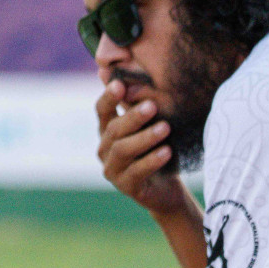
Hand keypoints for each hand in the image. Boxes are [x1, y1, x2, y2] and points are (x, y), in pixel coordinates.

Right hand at [95, 80, 188, 215]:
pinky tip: (166, 151)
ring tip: (165, 128)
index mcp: (107, 131)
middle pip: (113, 129)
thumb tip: (142, 77)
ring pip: (122, 149)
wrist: (166, 190)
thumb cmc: (157, 152)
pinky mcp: (125, 186)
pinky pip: (136, 172)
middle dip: (132, 117)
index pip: (102, 110)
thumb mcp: (150, 128)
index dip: (108, 97)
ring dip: (144, 137)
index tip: (120, 84)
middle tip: (152, 105)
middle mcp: (104, 149)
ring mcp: (112, 169)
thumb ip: (142, 108)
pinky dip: (151, 160)